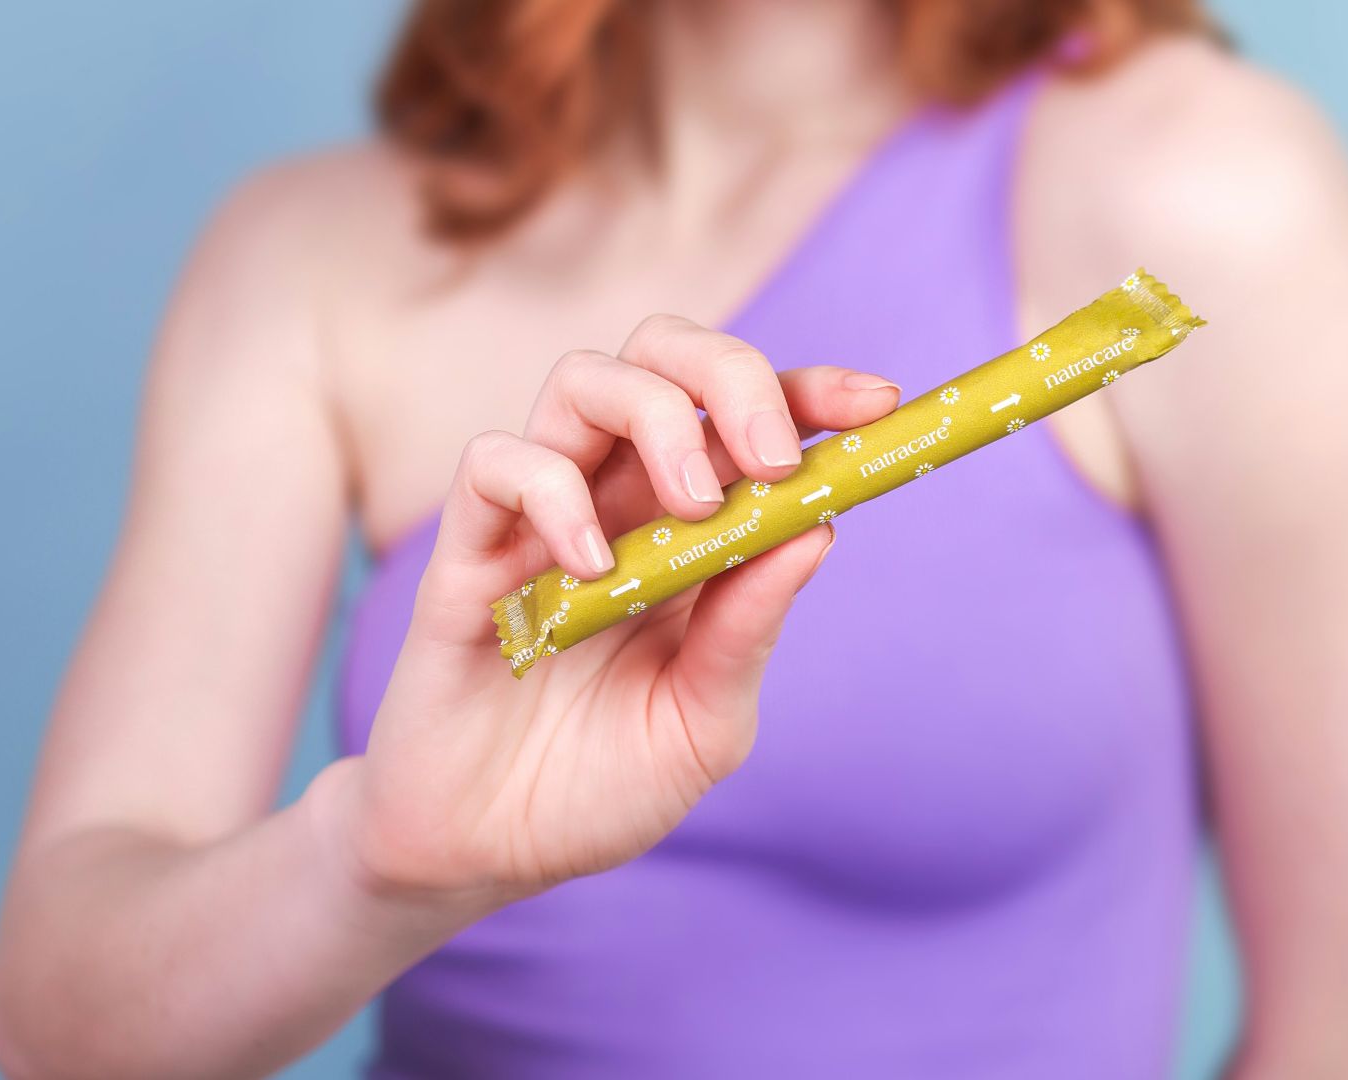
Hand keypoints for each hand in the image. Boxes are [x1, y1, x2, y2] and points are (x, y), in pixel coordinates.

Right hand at [341, 315, 901, 899]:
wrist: (487, 855)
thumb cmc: (602, 786)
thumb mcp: (705, 723)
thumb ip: (749, 630)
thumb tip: (818, 527)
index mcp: (690, 529)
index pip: (749, 417)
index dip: (812, 392)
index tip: (879, 405)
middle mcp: (616, 500)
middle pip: (664, 355)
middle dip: (731, 374)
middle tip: (771, 457)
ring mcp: (540, 517)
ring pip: (583, 381)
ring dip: (655, 418)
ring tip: (691, 512)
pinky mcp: (468, 550)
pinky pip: (494, 463)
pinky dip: (551, 490)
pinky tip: (591, 566)